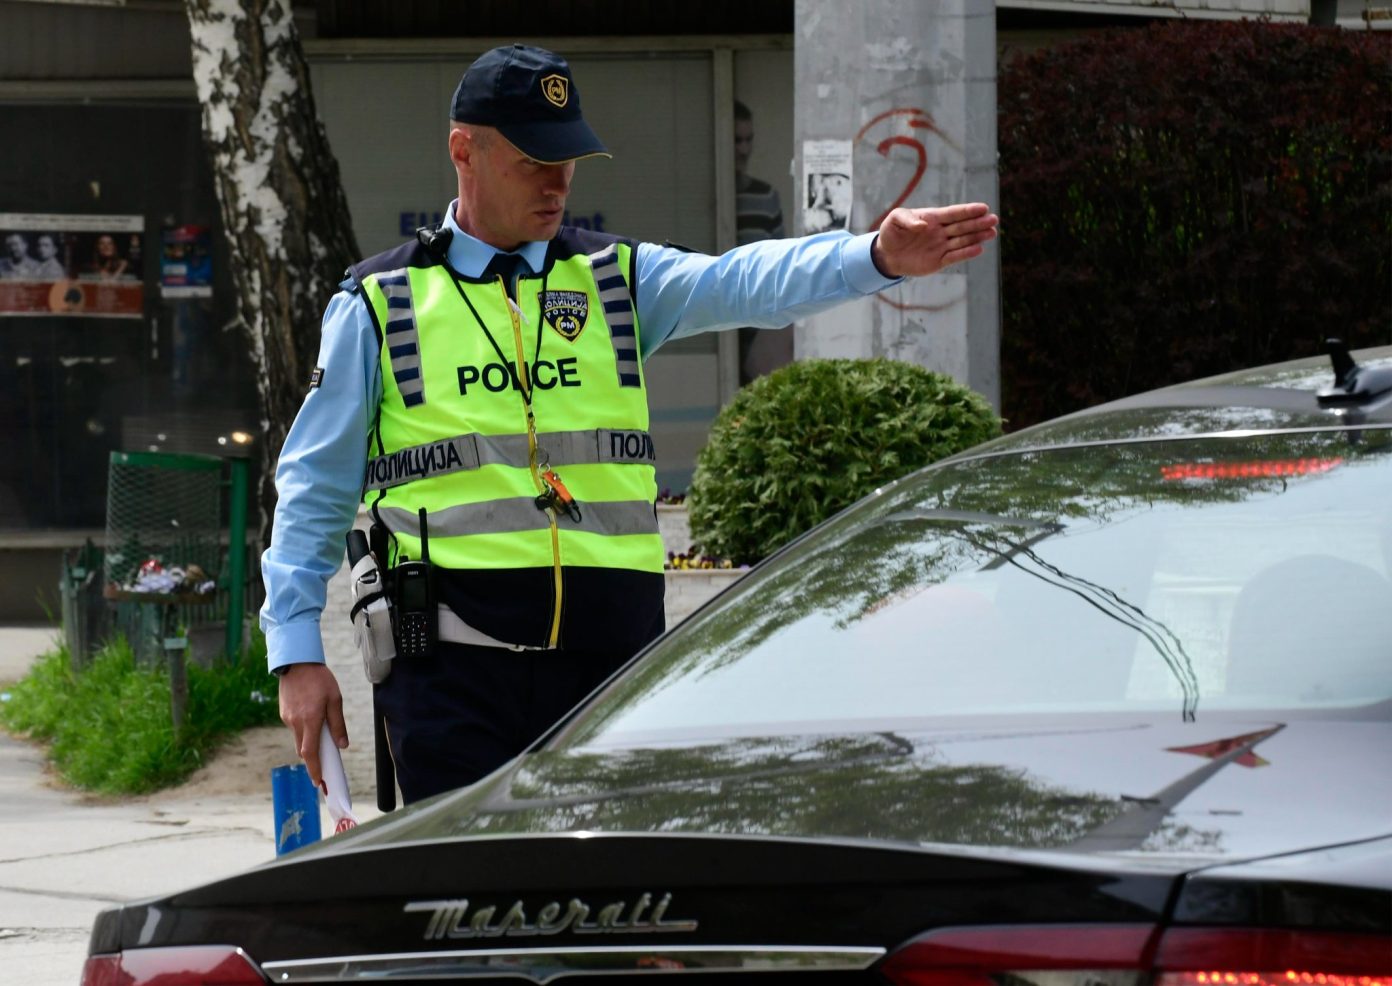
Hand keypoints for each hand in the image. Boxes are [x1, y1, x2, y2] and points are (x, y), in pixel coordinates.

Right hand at [278, 663, 347, 790]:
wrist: (296, 662)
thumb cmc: (320, 679)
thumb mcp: (336, 700)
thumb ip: (338, 724)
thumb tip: (342, 745)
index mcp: (310, 720)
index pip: (310, 752)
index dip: (314, 769)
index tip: (319, 782)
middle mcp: (296, 722)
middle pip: (304, 750)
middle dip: (313, 760)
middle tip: (325, 766)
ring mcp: (287, 718)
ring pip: (299, 739)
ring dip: (309, 742)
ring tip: (322, 734)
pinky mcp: (283, 713)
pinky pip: (295, 729)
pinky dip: (304, 731)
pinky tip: (312, 719)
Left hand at [870, 204, 998, 278]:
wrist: (886, 255)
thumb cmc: (891, 233)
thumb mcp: (894, 220)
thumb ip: (907, 219)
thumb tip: (923, 225)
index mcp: (933, 217)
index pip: (953, 213)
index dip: (968, 211)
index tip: (983, 208)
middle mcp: (941, 231)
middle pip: (963, 226)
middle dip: (978, 223)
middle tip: (994, 220)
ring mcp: (941, 246)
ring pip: (963, 241)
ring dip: (977, 237)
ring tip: (992, 233)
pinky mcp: (939, 261)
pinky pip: (954, 256)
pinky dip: (966, 253)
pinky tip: (978, 249)